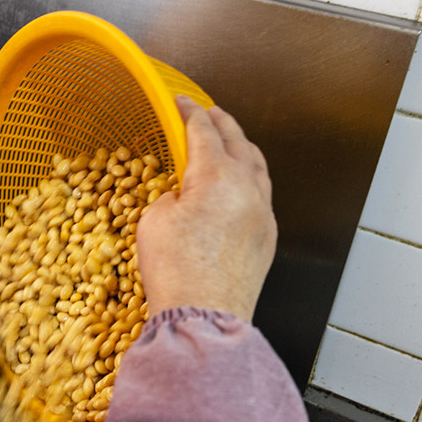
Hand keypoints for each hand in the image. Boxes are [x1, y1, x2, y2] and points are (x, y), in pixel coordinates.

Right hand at [136, 97, 276, 321]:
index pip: (204, 131)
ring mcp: (262, 214)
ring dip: (242, 147)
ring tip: (228, 141)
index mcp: (217, 176)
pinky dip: (250, 177)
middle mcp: (248, 189)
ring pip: (257, 166)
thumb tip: (184, 197)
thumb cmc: (176, 273)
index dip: (190, 113)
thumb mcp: (154, 222)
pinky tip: (239, 183)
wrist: (204, 317)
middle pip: (238, 141)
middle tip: (207, 113)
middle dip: (221, 122)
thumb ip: (170, 196)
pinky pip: (262, 194)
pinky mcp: (267, 237)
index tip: (182, 103)